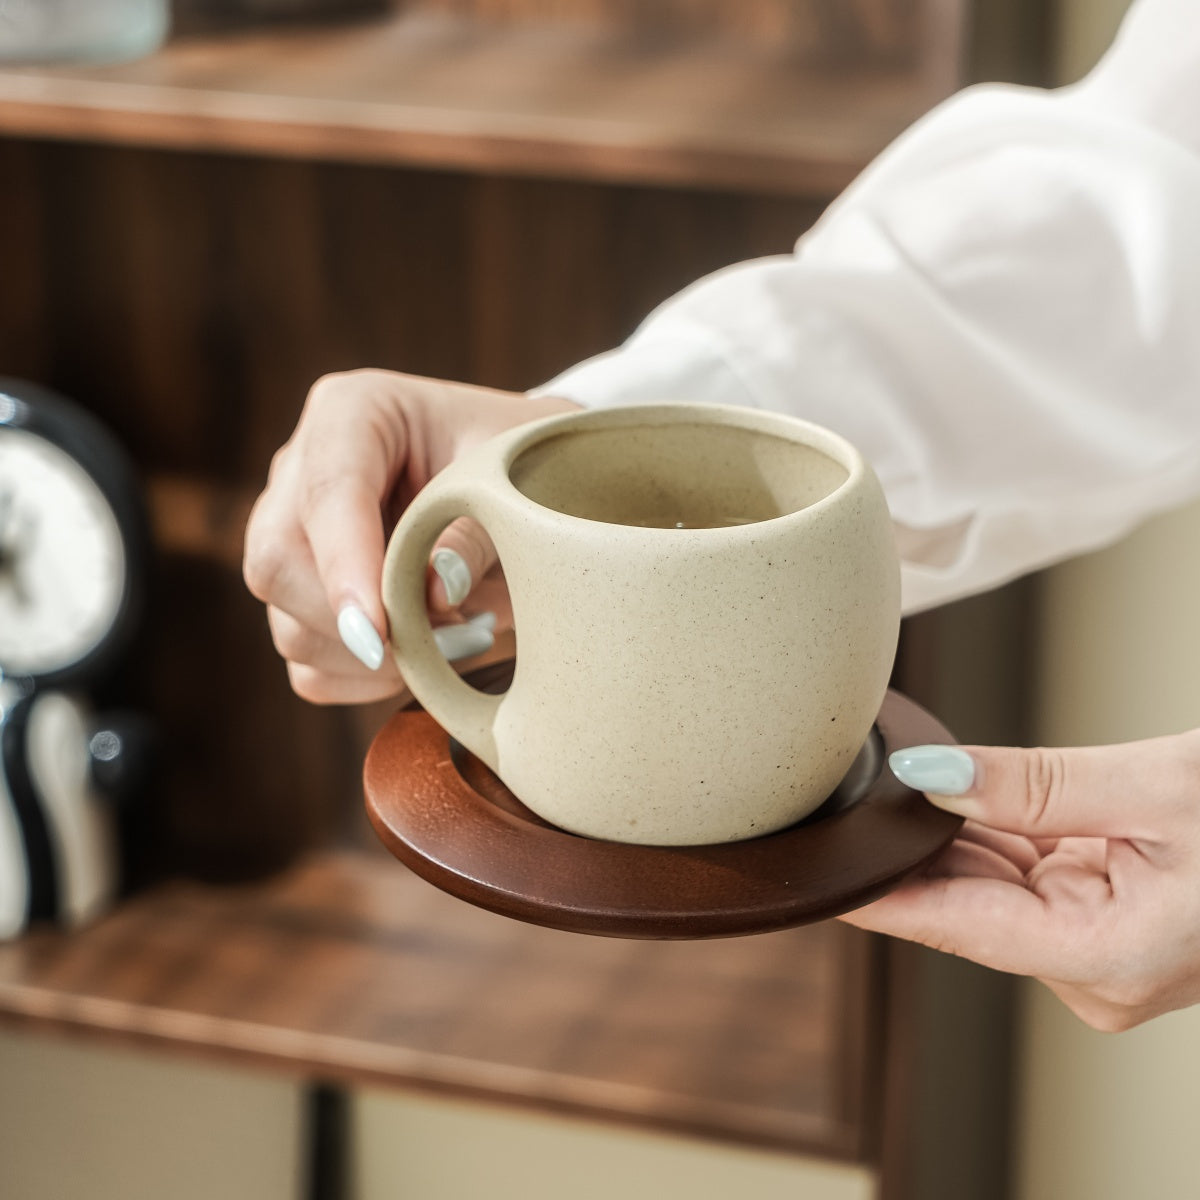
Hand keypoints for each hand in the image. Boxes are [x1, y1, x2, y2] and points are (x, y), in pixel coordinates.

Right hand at [243, 369, 578, 703]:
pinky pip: (308, 667)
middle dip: (356, 622)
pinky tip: (423, 659)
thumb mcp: (513, 481)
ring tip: (457, 637)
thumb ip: (476, 531)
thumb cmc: (518, 466)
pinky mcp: (304, 598)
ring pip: (287, 624)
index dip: (347, 567)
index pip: (328, 492)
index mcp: (352, 412)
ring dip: (372, 660)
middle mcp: (303, 473)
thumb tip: (437, 591)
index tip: (379, 632)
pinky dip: (364, 683)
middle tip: (450, 637)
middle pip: (276, 562)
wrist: (524, 487)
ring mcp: (294, 538)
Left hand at [841, 733, 1199, 1029]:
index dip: (877, 897)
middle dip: (909, 847)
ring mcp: (1097, 947)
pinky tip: (957, 795)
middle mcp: (1094, 971)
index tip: (816, 878)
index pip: (954, 925)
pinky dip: (993, 832)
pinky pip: (1025, 873)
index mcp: (1105, 959)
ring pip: (991, 883)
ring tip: (903, 783)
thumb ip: (1036, 787)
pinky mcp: (1102, 917)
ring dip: (950, 833)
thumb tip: (934, 778)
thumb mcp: (1156, 788)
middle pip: (965, 902)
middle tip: (853, 792)